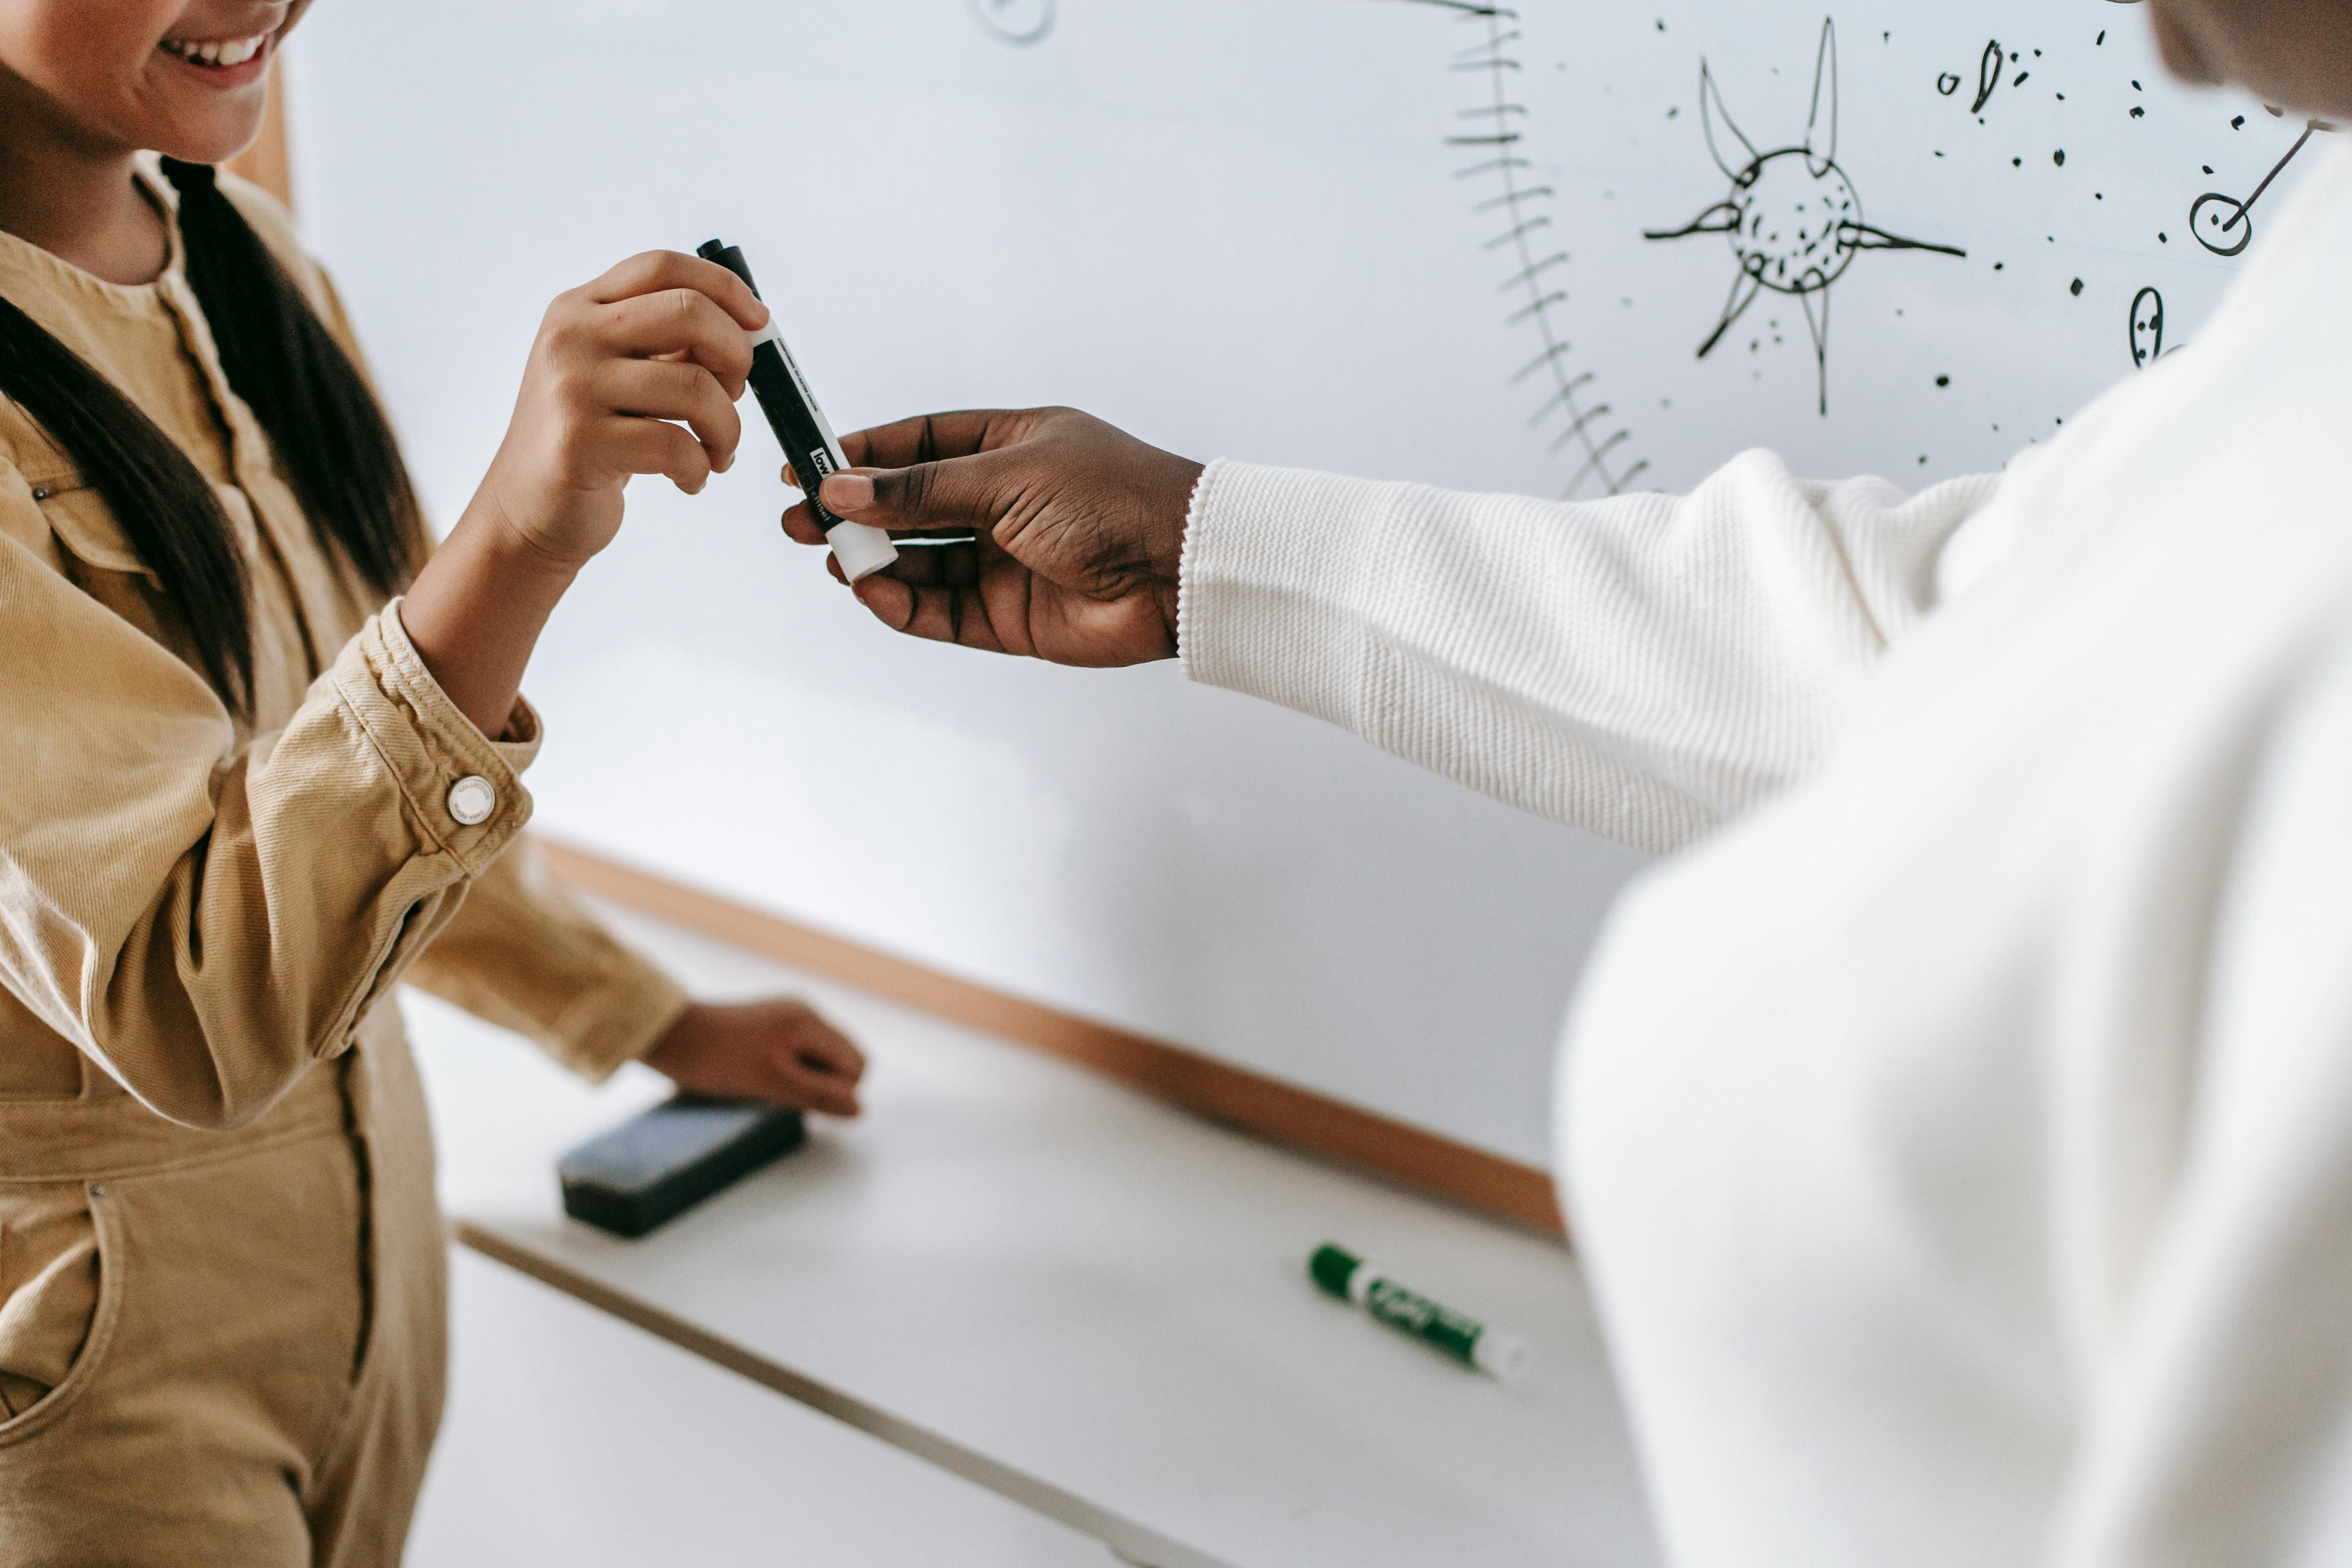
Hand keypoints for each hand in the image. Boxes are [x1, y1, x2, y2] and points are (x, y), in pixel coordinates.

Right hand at [479, 250, 767, 570]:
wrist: (524, 510)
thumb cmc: (585, 441)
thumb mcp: (616, 375)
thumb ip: (665, 345)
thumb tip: (744, 329)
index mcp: (579, 309)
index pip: (663, 267)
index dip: (724, 288)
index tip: (759, 323)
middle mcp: (570, 336)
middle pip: (689, 312)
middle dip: (736, 355)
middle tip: (736, 394)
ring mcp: (571, 387)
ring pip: (694, 386)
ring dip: (727, 428)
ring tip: (717, 452)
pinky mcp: (580, 441)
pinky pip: (675, 446)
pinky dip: (699, 468)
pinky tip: (689, 479)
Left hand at [640, 999, 865, 1118]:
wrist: (665, 1034)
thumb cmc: (717, 1060)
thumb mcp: (772, 1083)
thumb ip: (819, 1095)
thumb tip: (860, 1109)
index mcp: (810, 1021)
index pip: (857, 1064)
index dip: (837, 1091)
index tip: (797, 1097)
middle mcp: (802, 1012)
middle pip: (839, 1059)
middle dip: (818, 1083)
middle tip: (778, 1092)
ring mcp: (782, 1015)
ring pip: (815, 1059)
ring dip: (798, 1078)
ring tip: (761, 1083)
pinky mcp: (763, 1023)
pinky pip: (792, 1053)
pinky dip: (781, 1070)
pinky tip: (751, 1074)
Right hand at [780, 407, 1203, 667]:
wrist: (1179, 569)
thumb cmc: (1112, 499)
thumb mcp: (1005, 476)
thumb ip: (921, 489)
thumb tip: (843, 488)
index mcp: (1011, 448)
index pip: (920, 445)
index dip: (864, 456)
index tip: (810, 467)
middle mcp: (1006, 503)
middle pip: (912, 508)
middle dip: (856, 515)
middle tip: (800, 524)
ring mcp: (1007, 561)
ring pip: (922, 563)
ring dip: (874, 560)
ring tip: (832, 558)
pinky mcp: (1011, 617)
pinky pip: (942, 612)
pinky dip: (904, 604)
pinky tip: (872, 591)